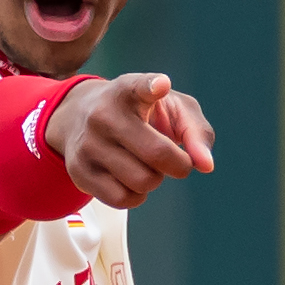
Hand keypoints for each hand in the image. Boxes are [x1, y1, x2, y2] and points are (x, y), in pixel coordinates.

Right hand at [45, 73, 215, 208]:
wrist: (80, 116)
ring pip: (142, 181)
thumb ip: (196, 132)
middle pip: (157, 154)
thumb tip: (205, 164)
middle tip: (176, 160)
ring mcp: (88, 143)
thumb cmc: (138, 113)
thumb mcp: (171, 108)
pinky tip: (129, 178)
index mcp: (128, 90)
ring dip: (154, 179)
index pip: (139, 87)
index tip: (161, 85)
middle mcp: (104, 114)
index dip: (152, 87)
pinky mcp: (79, 171)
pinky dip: (136, 196)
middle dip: (178, 165)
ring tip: (144, 164)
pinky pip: (123, 199)